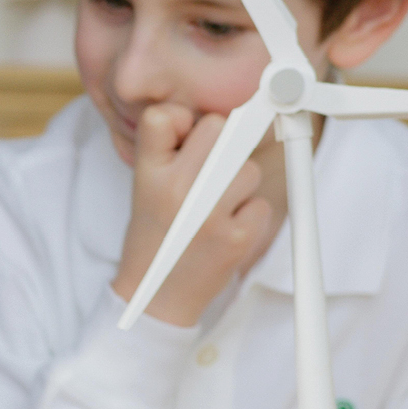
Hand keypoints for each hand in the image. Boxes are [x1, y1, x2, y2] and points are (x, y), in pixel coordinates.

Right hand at [112, 103, 274, 326]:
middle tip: (207, 175)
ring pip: (248, 168)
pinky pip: (261, 203)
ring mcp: (207, 215)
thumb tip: (236, 112)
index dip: (182, 120)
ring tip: (213, 210)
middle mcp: (175, 190)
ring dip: (239, 186)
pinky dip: (250, 216)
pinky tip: (225, 231)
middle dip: (221, 147)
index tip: (183, 138)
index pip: (166, 115)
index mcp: (148, 174)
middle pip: (219, 128)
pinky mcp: (235, 238)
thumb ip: (173, 148)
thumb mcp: (146, 185)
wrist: (156, 296)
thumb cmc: (156, 235)